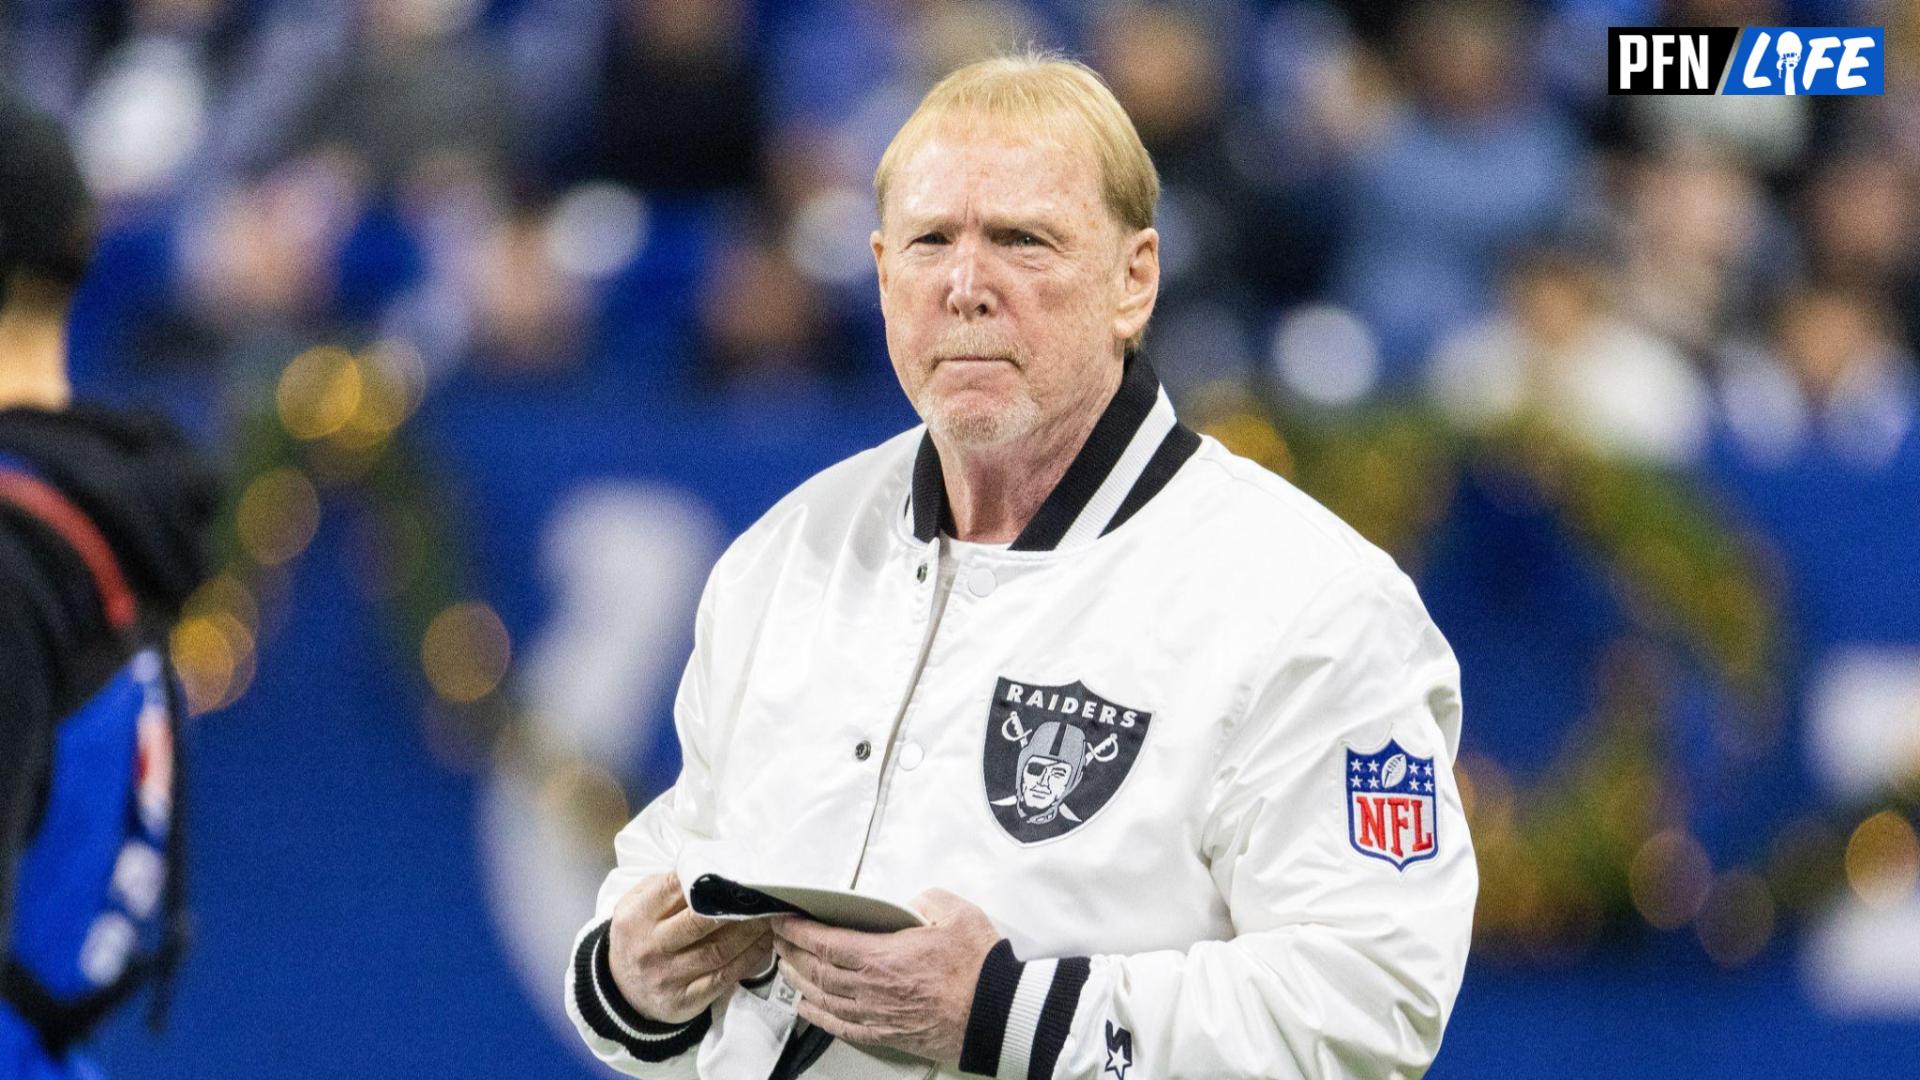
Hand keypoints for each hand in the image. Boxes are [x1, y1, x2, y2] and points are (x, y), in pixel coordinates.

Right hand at [607, 872, 774, 1024]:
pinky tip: (763, 944)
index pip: (674, 890)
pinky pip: (724, 977)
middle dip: (736, 907)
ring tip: (769, 916)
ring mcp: (667, 976)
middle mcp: (650, 947)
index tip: (734, 873)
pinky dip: (749, 959)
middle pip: (700, 922)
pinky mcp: (685, 999)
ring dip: (750, 932)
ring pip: (718, 951)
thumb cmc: (639, 936)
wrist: (623, 992)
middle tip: (761, 895)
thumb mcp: (635, 906)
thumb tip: (705, 865)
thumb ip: (663, 885)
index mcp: (636, 917)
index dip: (708, 880)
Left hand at [771, 889, 1001, 1063]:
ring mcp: (877, 1014)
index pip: (825, 942)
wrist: (996, 1015)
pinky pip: (842, 1027)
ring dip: (799, 981)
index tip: (783, 920)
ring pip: (823, 998)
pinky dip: (819, 1016)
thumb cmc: (979, 968)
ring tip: (786, 967)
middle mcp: (871, 988)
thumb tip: (909, 903)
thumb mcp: (956, 913)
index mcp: (882, 956)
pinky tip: (808, 1009)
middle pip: (816, 970)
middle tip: (780, 939)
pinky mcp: (887, 1035)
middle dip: (792, 952)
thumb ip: (926, 899)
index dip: (798, 931)